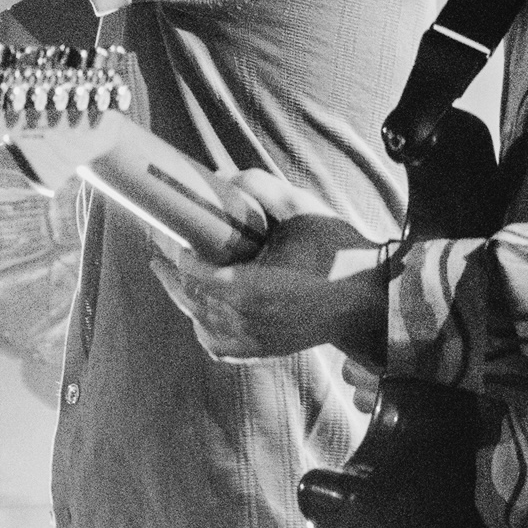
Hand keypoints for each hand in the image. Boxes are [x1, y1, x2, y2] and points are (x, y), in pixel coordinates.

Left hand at [152, 170, 391, 362]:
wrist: (369, 301)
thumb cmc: (337, 253)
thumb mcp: (302, 208)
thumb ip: (260, 187)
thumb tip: (222, 175)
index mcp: (247, 288)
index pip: (189, 267)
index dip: (171, 244)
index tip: (162, 225)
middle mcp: (242, 320)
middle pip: (188, 293)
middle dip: (170, 266)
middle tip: (157, 243)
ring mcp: (249, 341)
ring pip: (197, 317)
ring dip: (182, 292)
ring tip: (169, 270)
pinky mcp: (257, 352)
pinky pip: (214, 341)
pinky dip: (202, 322)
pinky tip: (198, 304)